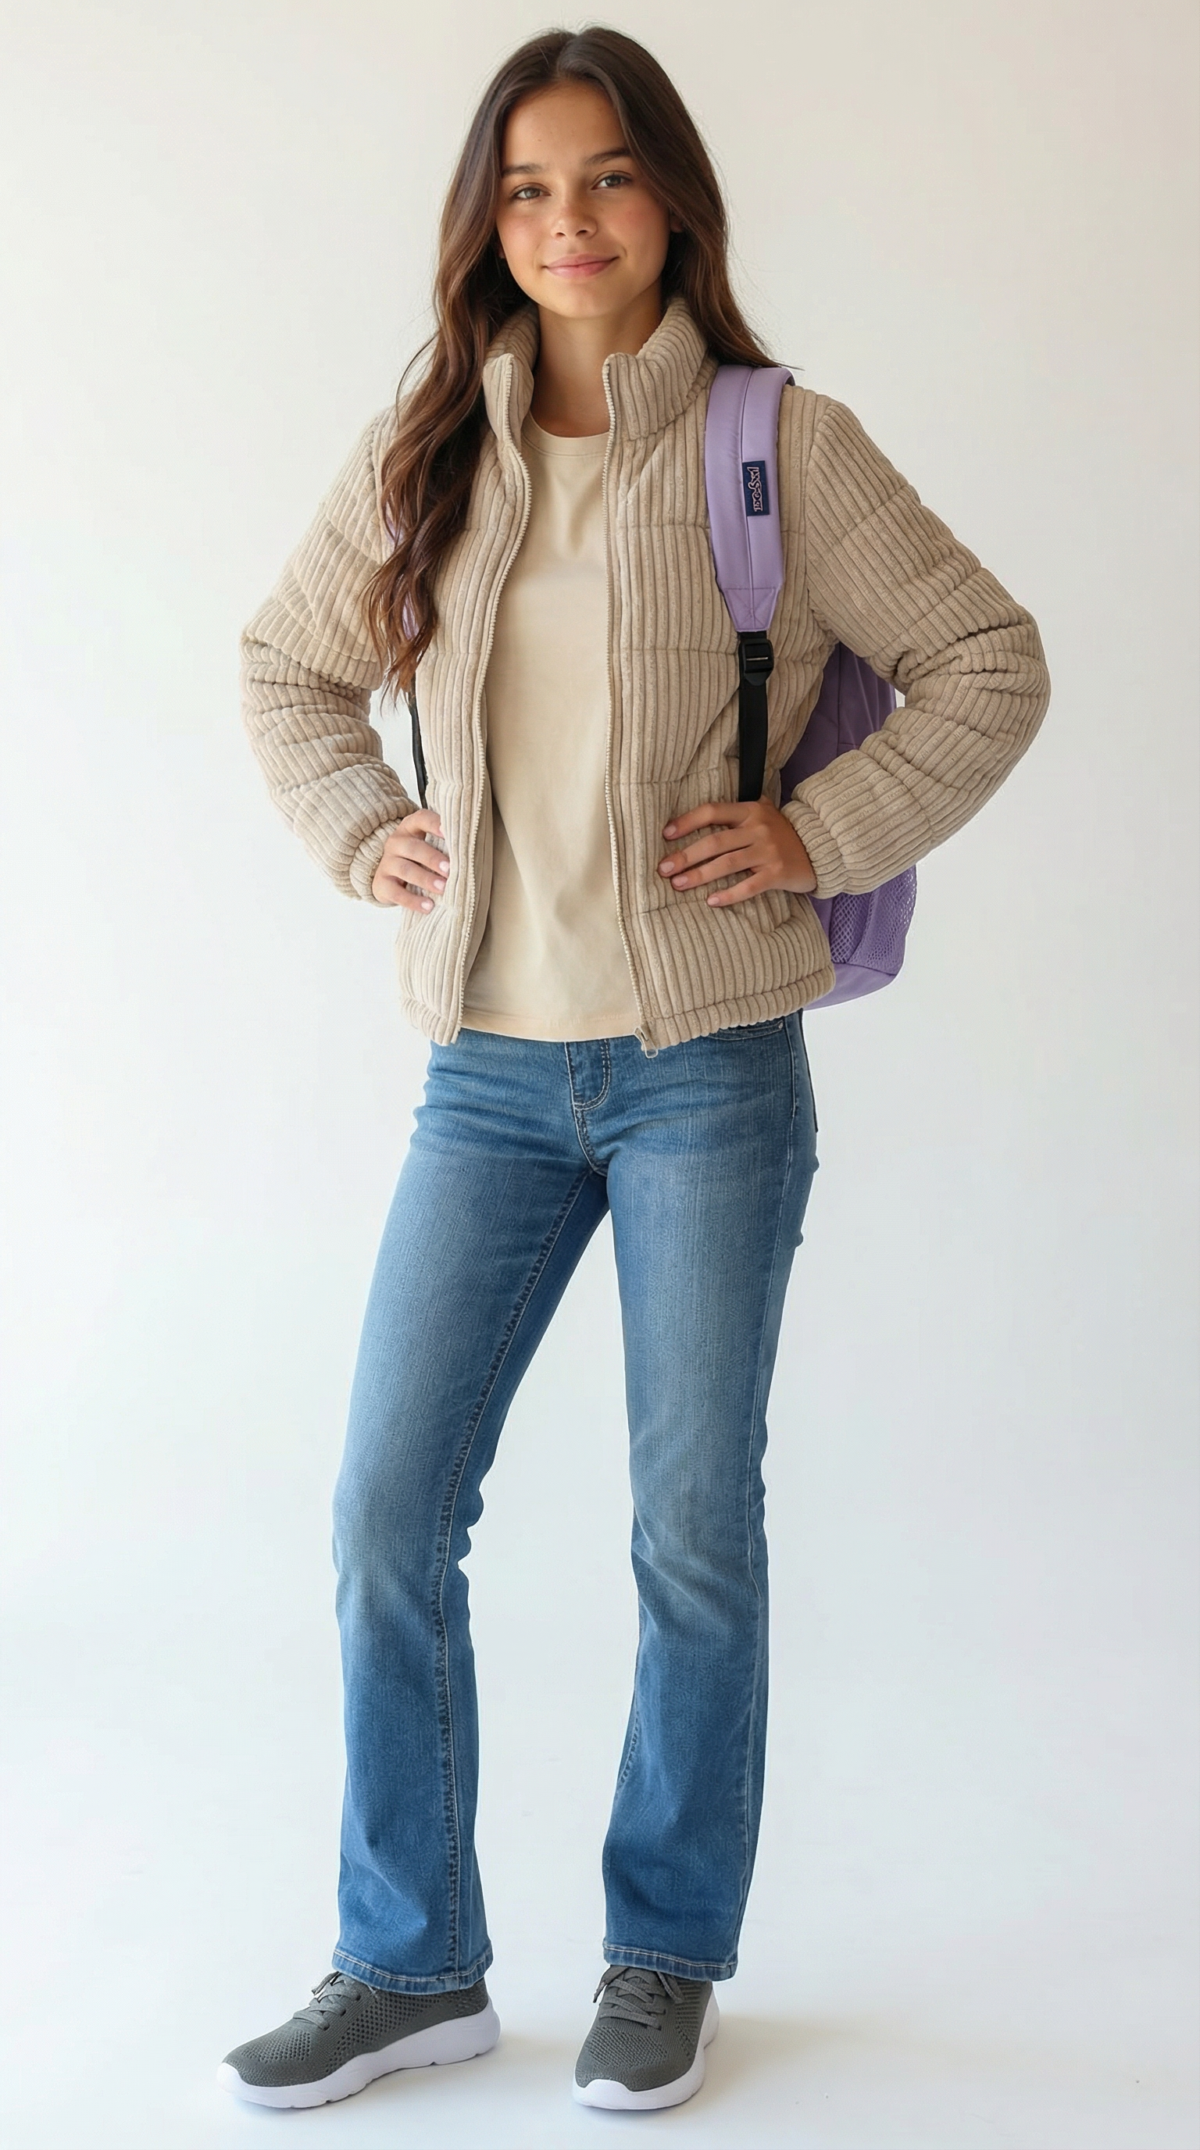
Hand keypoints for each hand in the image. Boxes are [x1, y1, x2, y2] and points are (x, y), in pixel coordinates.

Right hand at [371, 808, 450, 910]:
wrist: (387, 877)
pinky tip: (428, 906)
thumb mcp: (427, 846)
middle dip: (432, 859)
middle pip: (413, 847)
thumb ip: (444, 845)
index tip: (449, 833)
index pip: (421, 819)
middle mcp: (396, 842)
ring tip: (442, 888)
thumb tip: (474, 854)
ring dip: (425, 879)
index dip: (434, 824)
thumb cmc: (416, 859)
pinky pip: (396, 893)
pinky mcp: (381, 884)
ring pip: (405, 869)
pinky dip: (413, 900)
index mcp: (410, 828)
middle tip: (450, 870)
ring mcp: (387, 863)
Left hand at [658, 798, 816, 906]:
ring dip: (699, 875)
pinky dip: (729, 895)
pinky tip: (712, 901)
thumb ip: (736, 812)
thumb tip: (693, 819)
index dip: (687, 821)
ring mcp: (768, 851)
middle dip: (685, 855)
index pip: (712, 811)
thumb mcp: (763, 813)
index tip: (666, 835)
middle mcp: (758, 829)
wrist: (820, 849)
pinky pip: (749, 886)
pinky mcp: (777, 874)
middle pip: (715, 841)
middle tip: (663, 869)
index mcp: (750, 811)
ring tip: (678, 885)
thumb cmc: (782, 833)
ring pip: (727, 863)